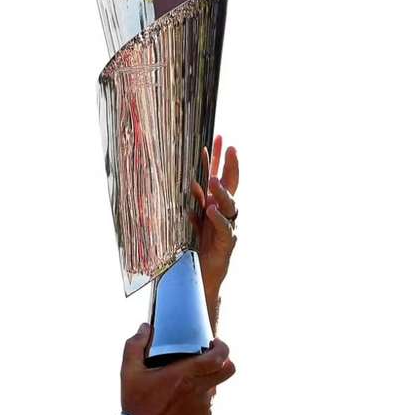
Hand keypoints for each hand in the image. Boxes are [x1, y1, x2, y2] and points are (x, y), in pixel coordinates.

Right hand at [120, 324, 234, 414]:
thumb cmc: (135, 403)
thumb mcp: (128, 371)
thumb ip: (135, 345)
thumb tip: (145, 327)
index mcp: (185, 375)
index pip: (220, 357)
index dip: (223, 347)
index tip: (214, 342)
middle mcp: (200, 390)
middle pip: (229, 370)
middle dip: (224, 360)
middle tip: (210, 357)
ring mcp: (203, 406)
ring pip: (216, 386)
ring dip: (208, 379)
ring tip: (187, 380)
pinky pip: (208, 402)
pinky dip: (200, 396)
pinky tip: (182, 398)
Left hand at [190, 135, 238, 294]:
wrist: (200, 276)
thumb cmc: (193, 249)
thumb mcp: (188, 221)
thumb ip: (188, 203)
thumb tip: (184, 183)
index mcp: (212, 205)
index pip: (216, 176)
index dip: (217, 159)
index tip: (217, 138)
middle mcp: (223, 213)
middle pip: (230, 184)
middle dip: (230, 165)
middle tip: (229, 147)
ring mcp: (228, 226)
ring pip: (229, 204)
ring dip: (220, 191)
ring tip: (212, 181)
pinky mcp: (227, 242)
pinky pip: (224, 227)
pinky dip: (217, 218)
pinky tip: (211, 209)